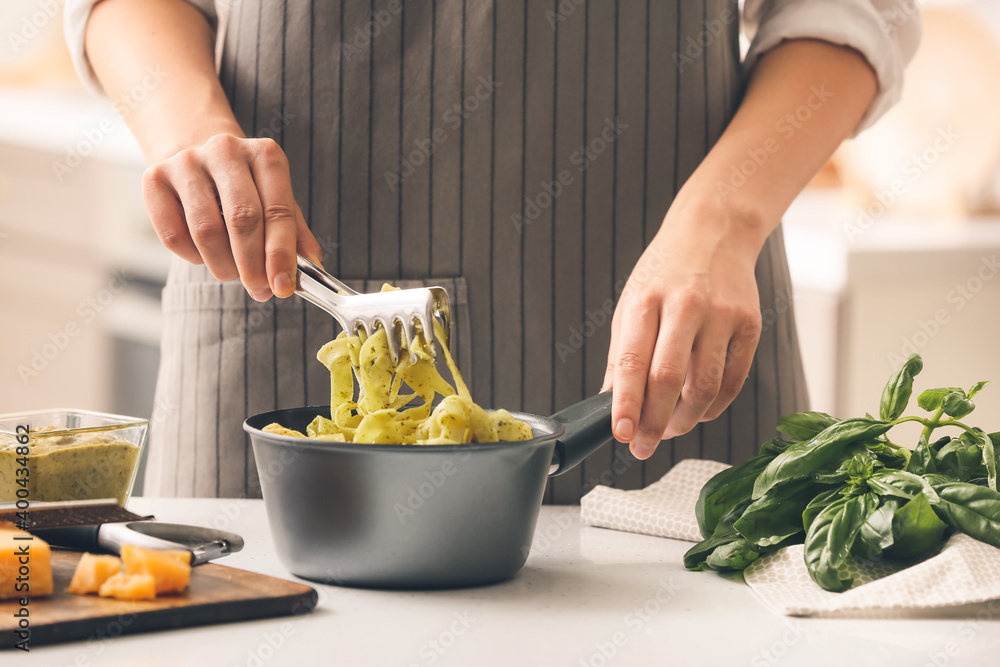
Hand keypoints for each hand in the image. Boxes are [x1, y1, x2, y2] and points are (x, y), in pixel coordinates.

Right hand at [141, 133, 322, 300]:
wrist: (197, 155)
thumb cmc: (245, 186)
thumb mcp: (277, 200)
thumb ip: (295, 233)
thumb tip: (312, 268)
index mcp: (265, 154)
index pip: (277, 211)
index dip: (281, 255)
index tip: (283, 287)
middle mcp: (225, 150)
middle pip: (242, 220)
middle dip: (253, 266)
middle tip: (259, 290)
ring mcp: (186, 162)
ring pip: (206, 231)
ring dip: (223, 266)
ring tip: (232, 272)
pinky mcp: (153, 178)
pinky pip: (173, 235)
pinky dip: (192, 257)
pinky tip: (203, 254)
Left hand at [602, 193, 767, 459]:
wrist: (715, 231)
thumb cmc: (665, 272)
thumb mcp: (631, 303)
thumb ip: (621, 354)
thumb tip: (611, 402)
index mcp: (646, 300)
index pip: (632, 362)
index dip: (626, 404)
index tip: (621, 434)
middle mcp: (685, 306)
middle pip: (669, 379)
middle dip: (654, 423)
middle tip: (643, 446)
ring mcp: (722, 315)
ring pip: (705, 386)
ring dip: (685, 420)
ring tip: (669, 430)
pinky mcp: (750, 325)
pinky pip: (733, 380)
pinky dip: (713, 407)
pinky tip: (698, 413)